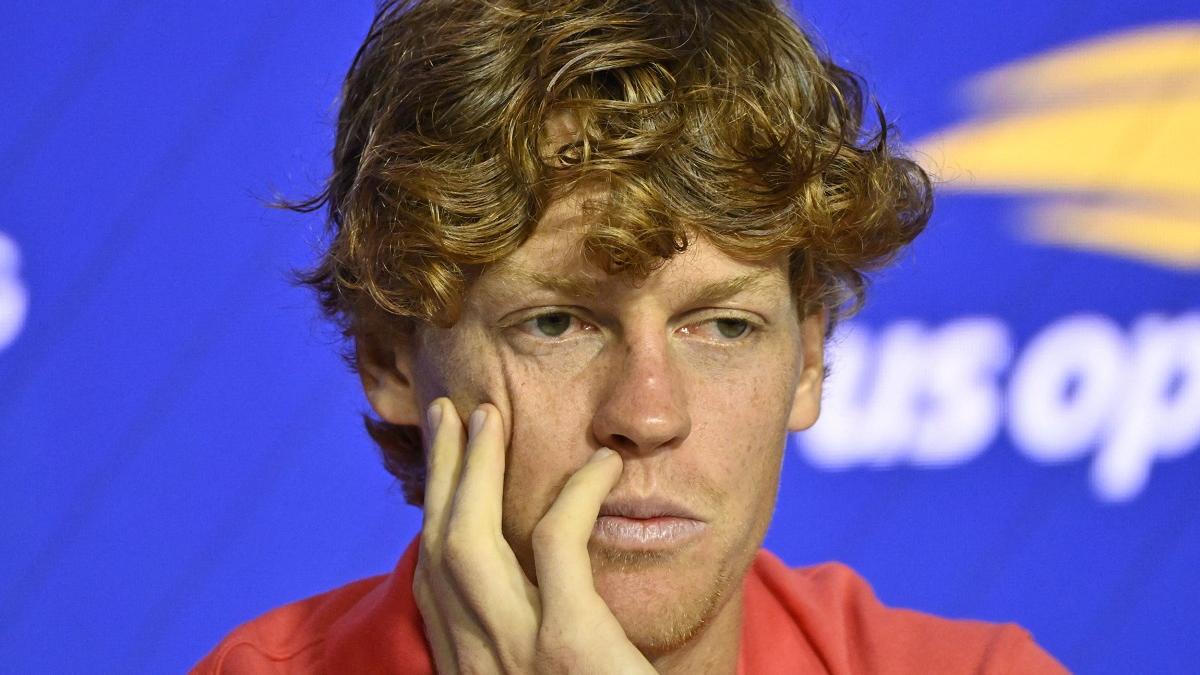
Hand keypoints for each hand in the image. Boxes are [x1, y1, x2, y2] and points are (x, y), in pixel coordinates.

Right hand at [414, 398, 656, 674]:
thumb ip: (527, 652)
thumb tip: (536, 607)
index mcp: (470, 670)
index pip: (434, 584)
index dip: (434, 519)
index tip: (442, 475)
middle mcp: (478, 664)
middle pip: (440, 549)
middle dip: (440, 473)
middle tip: (447, 413)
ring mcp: (518, 653)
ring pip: (471, 538)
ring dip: (475, 467)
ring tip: (487, 415)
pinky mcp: (570, 644)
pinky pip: (557, 543)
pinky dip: (577, 493)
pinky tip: (602, 464)